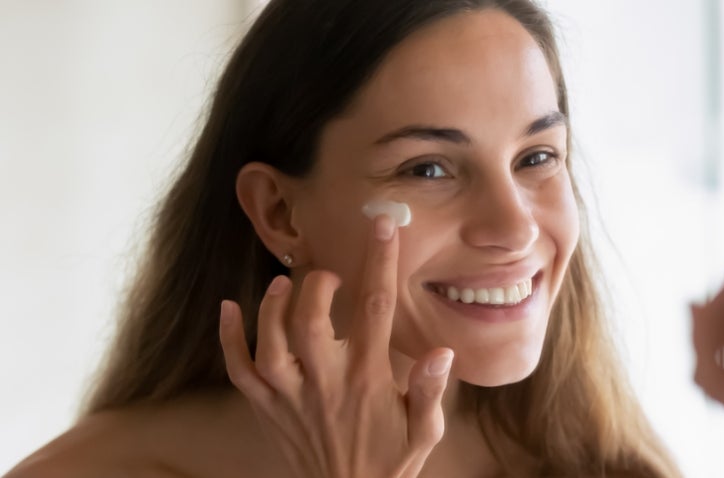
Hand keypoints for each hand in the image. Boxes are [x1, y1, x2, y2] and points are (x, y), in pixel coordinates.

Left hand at [218, 214, 452, 477]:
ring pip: (270, 342)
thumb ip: (429, 392)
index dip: (380, 263)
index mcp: (368, 381)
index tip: (381, 227)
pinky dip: (229, 339)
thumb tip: (441, 352)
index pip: (375, 310)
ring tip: (282, 285)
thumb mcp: (425, 433)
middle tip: (328, 275)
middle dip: (317, 285)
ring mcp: (291, 398)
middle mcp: (325, 384)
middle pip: (310, 322)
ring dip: (271, 307)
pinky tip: (229, 310)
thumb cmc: (389, 464)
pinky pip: (239, 371)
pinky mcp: (267, 410)